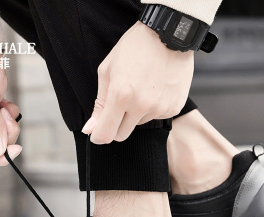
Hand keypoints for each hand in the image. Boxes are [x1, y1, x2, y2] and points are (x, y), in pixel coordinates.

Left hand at [82, 21, 193, 143]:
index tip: (97, 133)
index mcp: (121, 95)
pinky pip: (156, 117)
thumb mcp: (108, 71)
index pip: (105, 134)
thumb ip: (99, 104)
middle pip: (121, 135)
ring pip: (139, 124)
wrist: (169, 33)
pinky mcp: (174, 108)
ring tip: (142, 88)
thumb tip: (90, 130)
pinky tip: (155, 89)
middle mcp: (141, 105)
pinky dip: (152, 108)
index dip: (98, 136)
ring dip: (136, 113)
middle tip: (119, 105)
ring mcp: (160, 108)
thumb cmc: (134, 48)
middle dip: (116, 125)